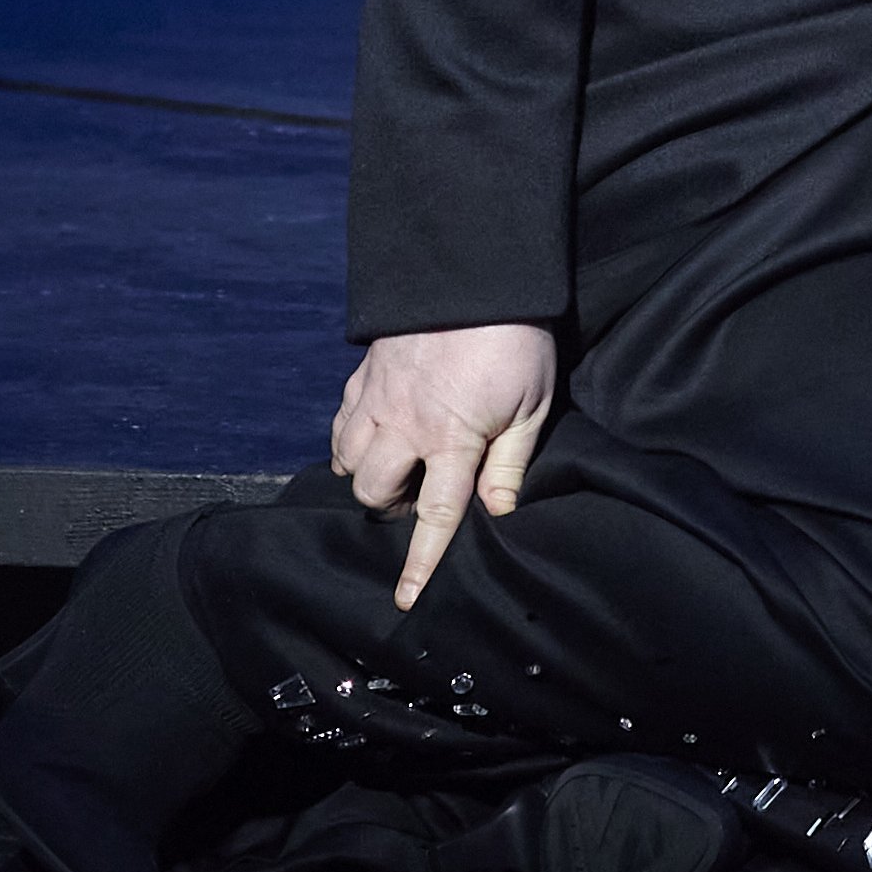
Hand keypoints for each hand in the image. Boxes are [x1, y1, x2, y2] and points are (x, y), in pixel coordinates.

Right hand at [331, 321, 557, 611]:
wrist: (475, 273)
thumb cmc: (515, 341)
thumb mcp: (532, 405)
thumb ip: (510, 463)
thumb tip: (498, 513)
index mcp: (450, 438)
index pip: (434, 515)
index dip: (420, 562)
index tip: (405, 599)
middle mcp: (402, 424)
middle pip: (370, 491)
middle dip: (388, 505)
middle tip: (420, 493)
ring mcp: (375, 397)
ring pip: (345, 459)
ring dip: (366, 474)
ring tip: (398, 465)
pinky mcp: (363, 374)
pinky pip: (339, 423)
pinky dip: (350, 439)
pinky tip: (376, 434)